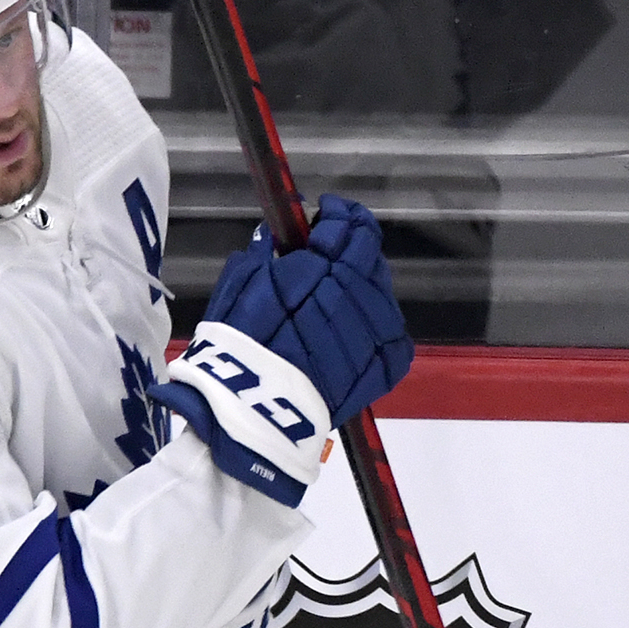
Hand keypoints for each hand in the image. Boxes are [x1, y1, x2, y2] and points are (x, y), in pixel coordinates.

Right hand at [163, 195, 410, 502]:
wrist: (251, 415)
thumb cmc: (234, 348)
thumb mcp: (238, 291)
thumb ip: (262, 260)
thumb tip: (273, 240)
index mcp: (318, 272)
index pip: (348, 229)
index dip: (341, 216)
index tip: (328, 212)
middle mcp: (354, 298)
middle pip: (368, 258)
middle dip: (352, 245)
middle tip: (331, 247)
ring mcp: (373, 334)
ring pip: (382, 293)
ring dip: (365, 283)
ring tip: (340, 287)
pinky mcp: (381, 369)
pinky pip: (394, 337)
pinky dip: (379, 325)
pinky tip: (359, 322)